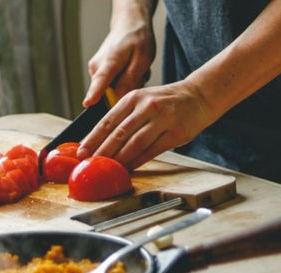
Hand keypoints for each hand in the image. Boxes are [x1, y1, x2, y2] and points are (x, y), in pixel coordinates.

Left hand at [77, 81, 214, 169]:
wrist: (199, 95)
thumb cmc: (165, 102)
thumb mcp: (142, 100)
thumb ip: (124, 117)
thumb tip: (101, 140)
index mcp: (133, 98)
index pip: (107, 121)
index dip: (92, 138)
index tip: (81, 151)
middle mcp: (146, 107)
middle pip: (119, 134)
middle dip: (102, 152)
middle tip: (90, 164)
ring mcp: (162, 120)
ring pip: (134, 144)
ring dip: (119, 159)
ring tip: (107, 169)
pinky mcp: (175, 133)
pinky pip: (152, 151)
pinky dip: (138, 161)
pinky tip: (128, 169)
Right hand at [83, 9, 154, 107]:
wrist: (128, 26)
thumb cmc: (137, 39)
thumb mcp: (142, 59)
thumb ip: (130, 79)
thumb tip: (118, 96)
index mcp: (109, 61)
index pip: (100, 80)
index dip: (94, 93)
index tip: (87, 104)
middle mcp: (97, 67)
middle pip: (109, 93)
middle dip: (126, 90)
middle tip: (138, 74)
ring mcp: (95, 70)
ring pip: (112, 90)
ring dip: (126, 84)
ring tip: (134, 69)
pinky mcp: (98, 73)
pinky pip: (111, 85)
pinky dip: (123, 81)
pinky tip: (128, 70)